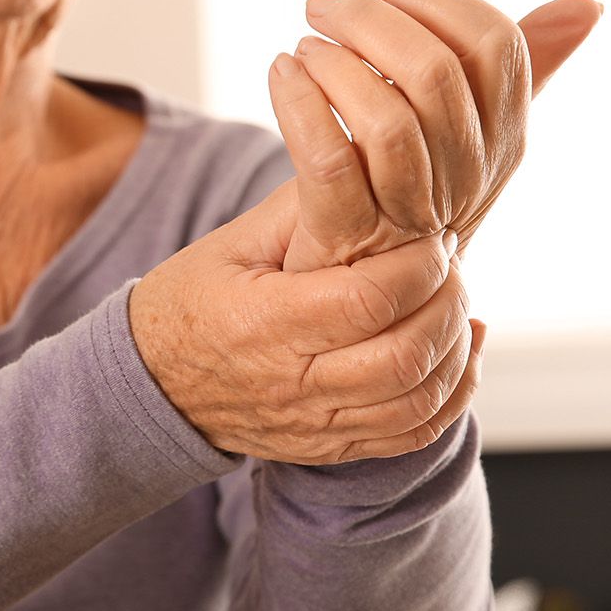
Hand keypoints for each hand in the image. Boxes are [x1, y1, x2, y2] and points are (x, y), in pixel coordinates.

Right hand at [129, 183, 483, 464]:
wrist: (151, 384)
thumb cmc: (192, 299)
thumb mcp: (234, 242)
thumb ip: (304, 208)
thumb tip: (371, 161)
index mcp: (262, 323)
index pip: (368, 301)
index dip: (419, 267)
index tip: (434, 238)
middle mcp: (290, 384)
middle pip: (404, 356)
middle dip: (447, 303)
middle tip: (450, 267)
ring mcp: (312, 425)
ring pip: (417, 401)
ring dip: (454, 348)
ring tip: (454, 304)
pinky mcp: (328, 449)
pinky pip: (411, 436)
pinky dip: (451, 396)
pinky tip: (458, 353)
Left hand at [268, 0, 598, 271]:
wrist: (339, 307)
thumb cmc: (397, 203)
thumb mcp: (462, 135)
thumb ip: (514, 70)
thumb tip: (587, 3)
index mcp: (502, 145)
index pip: (498, 47)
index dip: (440, 1)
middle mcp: (467, 182)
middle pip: (437, 74)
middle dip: (371, 19)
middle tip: (321, 5)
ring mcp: (411, 217)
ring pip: (386, 119)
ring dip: (333, 61)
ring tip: (303, 44)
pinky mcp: (348, 241)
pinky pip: (327, 158)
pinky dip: (297, 102)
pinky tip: (281, 72)